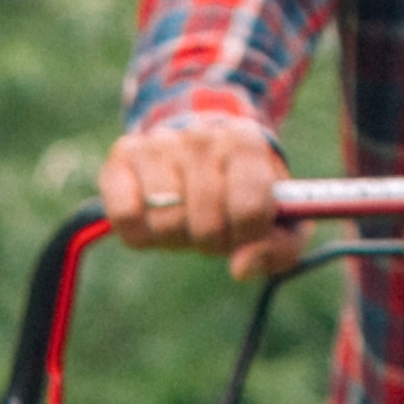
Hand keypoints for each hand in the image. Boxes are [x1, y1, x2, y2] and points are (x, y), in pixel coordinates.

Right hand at [99, 125, 300, 280]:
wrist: (202, 149)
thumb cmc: (243, 192)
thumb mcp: (280, 219)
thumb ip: (278, 248)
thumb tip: (240, 268)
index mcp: (245, 143)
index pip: (250, 207)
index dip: (247, 236)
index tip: (244, 231)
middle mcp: (201, 135)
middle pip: (206, 223)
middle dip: (210, 241)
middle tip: (212, 228)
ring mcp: (159, 143)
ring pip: (164, 221)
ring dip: (174, 237)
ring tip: (183, 220)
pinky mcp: (123, 155)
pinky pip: (125, 215)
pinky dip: (138, 232)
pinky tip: (151, 219)